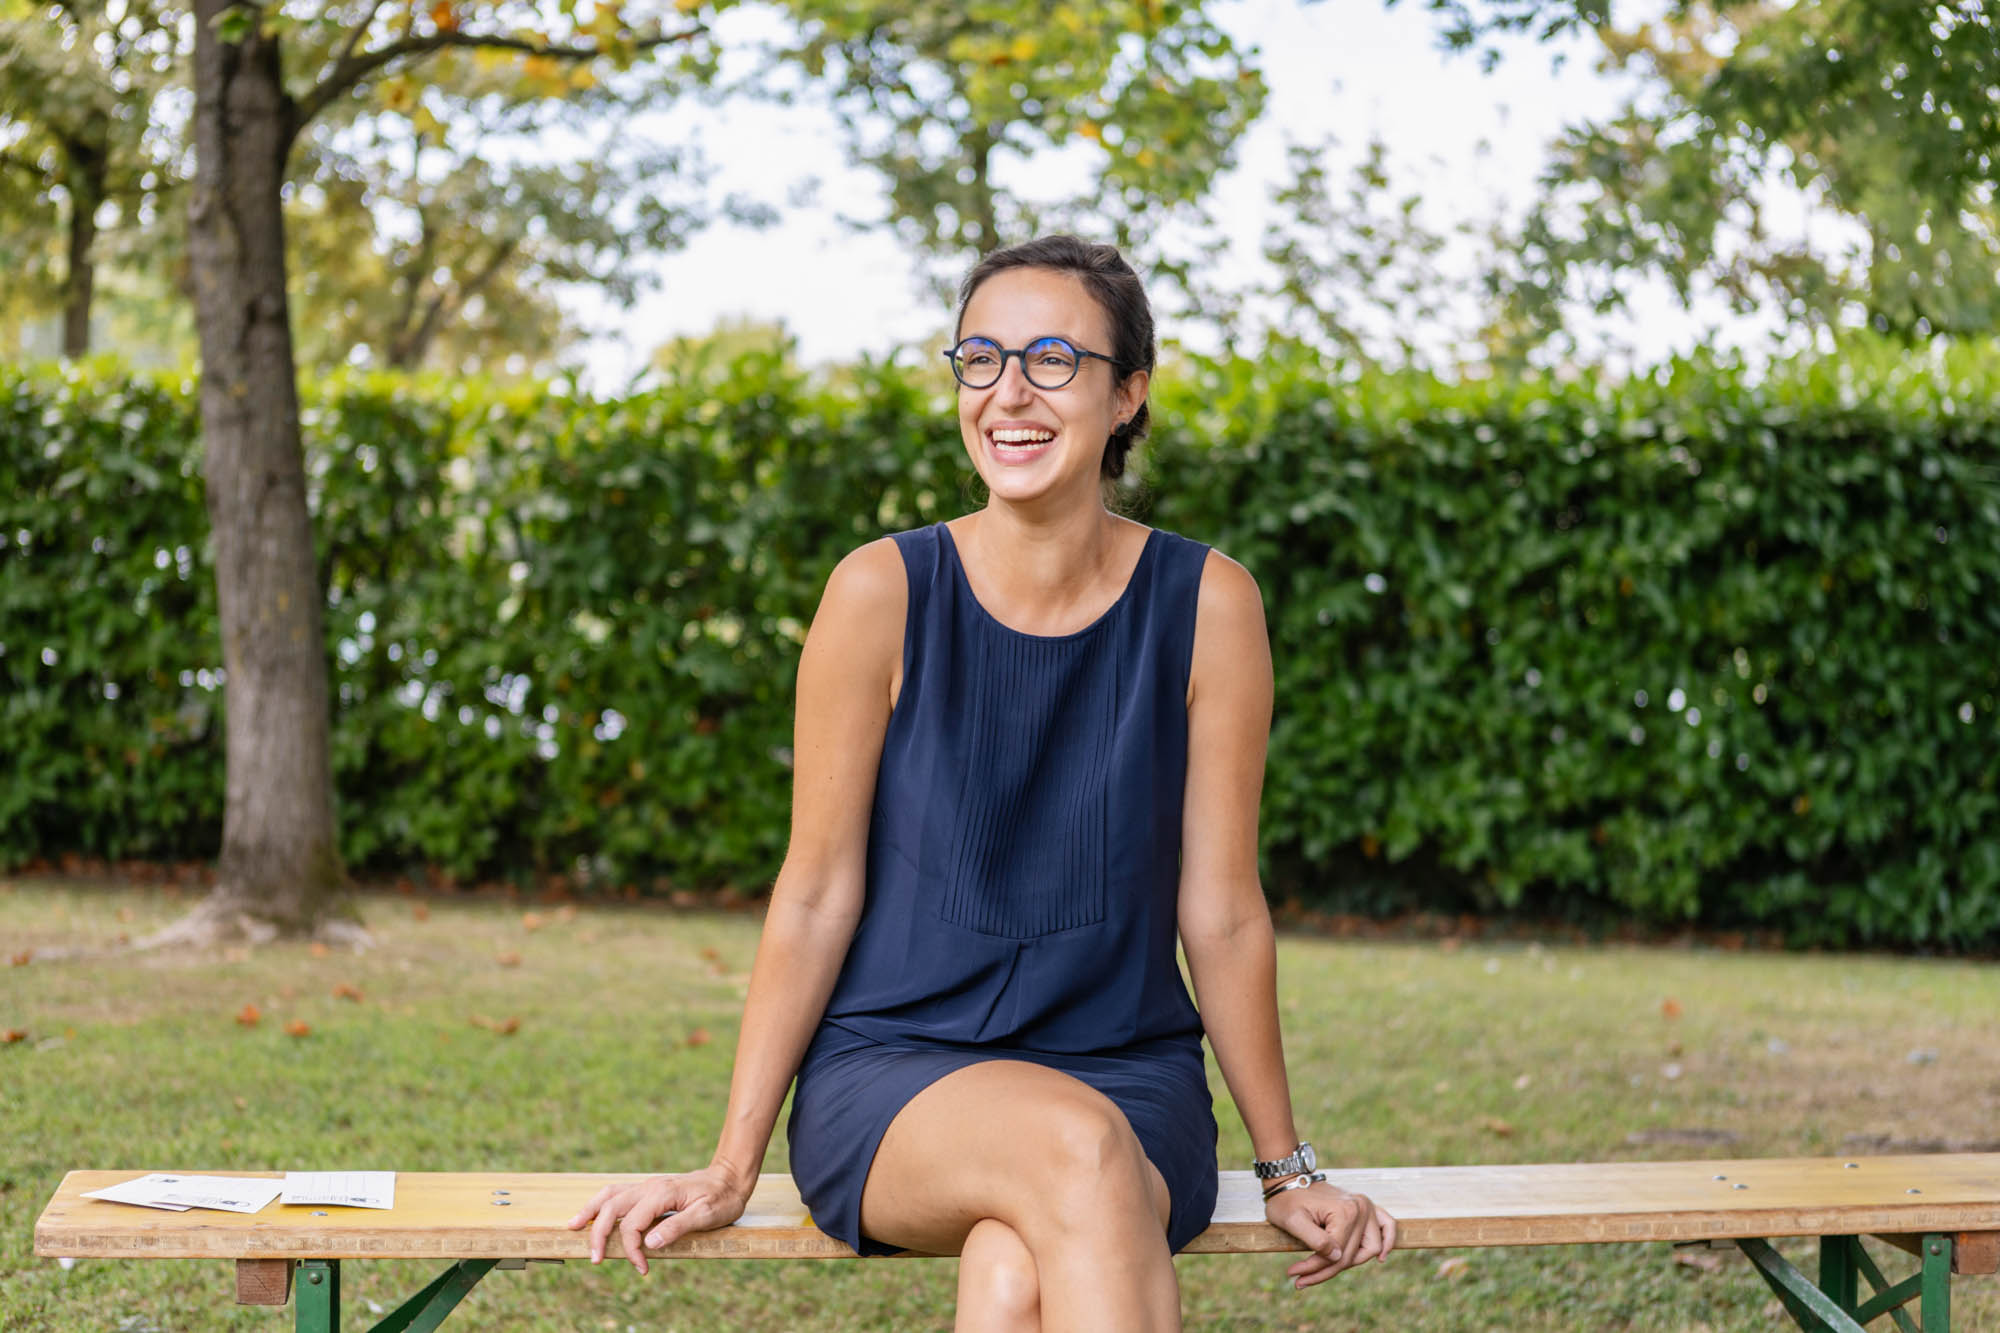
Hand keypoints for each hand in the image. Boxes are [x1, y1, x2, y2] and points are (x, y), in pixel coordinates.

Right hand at [565, 1165, 750, 1274]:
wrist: (729, 1178)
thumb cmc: (721, 1198)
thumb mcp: (706, 1215)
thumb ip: (677, 1227)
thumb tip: (649, 1243)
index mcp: (661, 1194)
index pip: (633, 1224)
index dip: (632, 1249)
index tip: (642, 1269)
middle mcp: (649, 1187)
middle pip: (611, 1207)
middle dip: (598, 1233)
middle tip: (594, 1259)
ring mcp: (647, 1186)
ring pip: (610, 1195)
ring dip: (590, 1211)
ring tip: (573, 1227)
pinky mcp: (648, 1189)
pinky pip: (618, 1193)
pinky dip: (601, 1203)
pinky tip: (594, 1213)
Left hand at [1264, 1180, 1396, 1289]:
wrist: (1289, 1179)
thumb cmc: (1287, 1200)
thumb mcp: (1292, 1221)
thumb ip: (1316, 1240)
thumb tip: (1337, 1257)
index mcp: (1345, 1211)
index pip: (1336, 1253)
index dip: (1314, 1268)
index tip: (1293, 1275)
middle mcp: (1361, 1208)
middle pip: (1350, 1255)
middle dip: (1325, 1270)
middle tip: (1300, 1280)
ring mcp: (1366, 1207)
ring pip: (1368, 1249)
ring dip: (1350, 1262)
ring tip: (1324, 1271)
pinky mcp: (1366, 1207)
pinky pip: (1386, 1226)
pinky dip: (1388, 1241)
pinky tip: (1381, 1258)